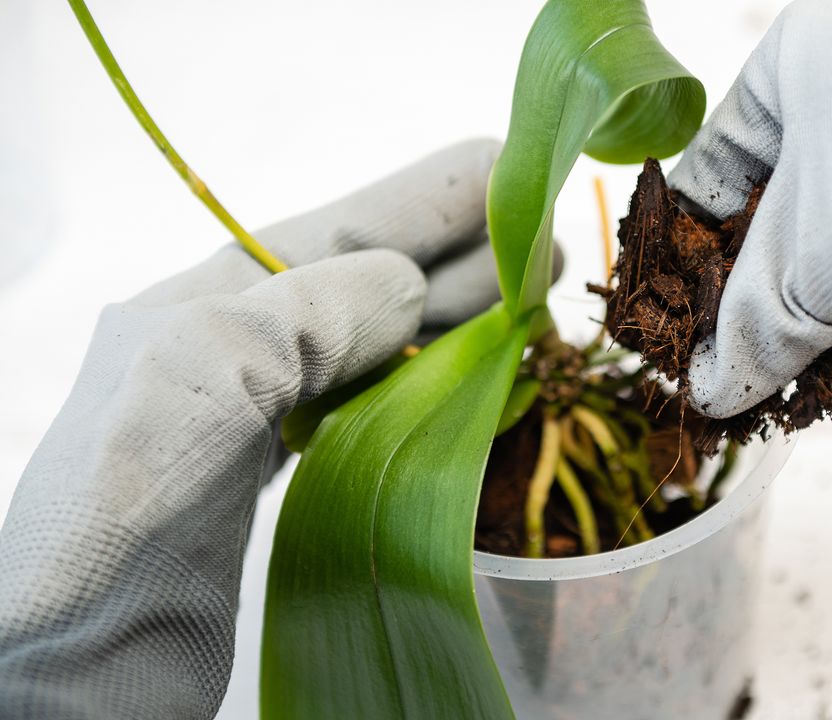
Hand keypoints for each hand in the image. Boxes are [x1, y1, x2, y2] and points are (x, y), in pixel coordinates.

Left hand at [0, 139, 501, 717]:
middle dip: (464, 255)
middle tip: (550, 248)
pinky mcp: (286, 482)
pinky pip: (375, 410)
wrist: (76, 658)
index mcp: (215, 296)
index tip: (514, 169)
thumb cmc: (124, 505)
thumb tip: (407, 286)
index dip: (435, 197)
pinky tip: (472, 383)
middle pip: (375, 279)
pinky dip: (432, 388)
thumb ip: (312, 310)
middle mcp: (241, 343)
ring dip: (459, 318)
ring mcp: (264, 415)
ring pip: (383, 344)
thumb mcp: (208, 367)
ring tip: (531, 303)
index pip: (347, 226)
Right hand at [670, 0, 831, 417]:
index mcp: (792, 69)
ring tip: (826, 393)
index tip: (686, 333)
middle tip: (763, 379)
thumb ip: (758, 327)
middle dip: (783, 309)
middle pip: (793, 218)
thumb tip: (710, 392)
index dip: (691, 264)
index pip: (712, 177)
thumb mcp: (822, 253)